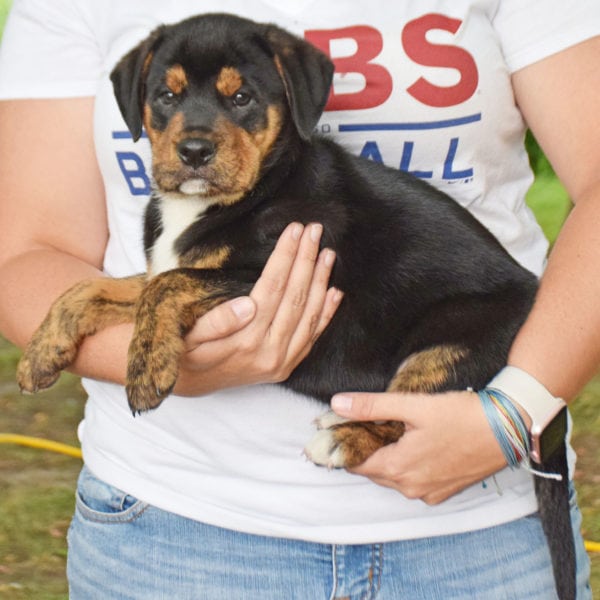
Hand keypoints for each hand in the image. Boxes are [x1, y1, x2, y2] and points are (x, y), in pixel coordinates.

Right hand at [174, 222, 342, 394]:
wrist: (190, 385)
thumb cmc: (187, 352)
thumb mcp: (188, 336)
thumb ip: (217, 322)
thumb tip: (247, 305)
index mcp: (245, 340)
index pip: (272, 288)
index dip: (285, 256)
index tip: (294, 230)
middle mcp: (269, 352)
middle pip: (295, 297)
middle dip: (306, 260)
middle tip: (315, 230)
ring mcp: (282, 362)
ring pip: (309, 316)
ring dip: (320, 282)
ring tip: (327, 253)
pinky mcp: (287, 366)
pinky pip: (313, 337)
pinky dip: (326, 313)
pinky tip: (334, 292)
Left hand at [330, 390, 506, 503]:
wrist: (508, 428)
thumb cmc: (463, 415)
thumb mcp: (413, 406)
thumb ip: (371, 406)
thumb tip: (337, 404)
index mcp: (399, 468)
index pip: (356, 463)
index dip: (346, 445)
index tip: (342, 427)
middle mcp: (411, 488)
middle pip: (374, 470)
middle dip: (366, 449)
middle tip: (367, 423)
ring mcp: (430, 492)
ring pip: (394, 476)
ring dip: (387, 457)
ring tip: (391, 430)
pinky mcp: (445, 491)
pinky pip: (415, 481)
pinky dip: (408, 466)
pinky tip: (415, 444)